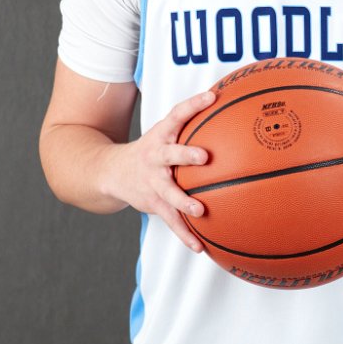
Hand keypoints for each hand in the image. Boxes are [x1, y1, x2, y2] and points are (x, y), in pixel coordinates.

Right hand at [102, 88, 215, 251]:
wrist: (112, 172)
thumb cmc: (152, 149)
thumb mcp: (165, 132)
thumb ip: (191, 122)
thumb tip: (229, 106)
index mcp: (161, 135)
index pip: (177, 114)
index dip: (193, 104)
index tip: (211, 97)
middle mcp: (155, 157)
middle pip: (170, 154)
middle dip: (186, 155)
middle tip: (204, 157)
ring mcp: (152, 182)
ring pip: (168, 192)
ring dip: (183, 202)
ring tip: (200, 210)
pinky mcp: (153, 203)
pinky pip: (171, 221)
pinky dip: (185, 234)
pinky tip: (200, 246)